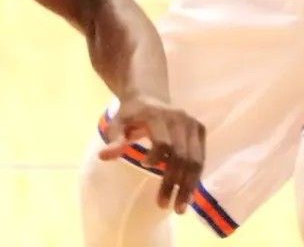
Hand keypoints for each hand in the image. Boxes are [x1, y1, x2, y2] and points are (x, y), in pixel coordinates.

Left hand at [100, 96, 205, 213]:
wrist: (148, 95)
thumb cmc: (130, 114)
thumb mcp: (118, 124)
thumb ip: (114, 140)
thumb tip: (103, 156)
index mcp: (158, 115)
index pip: (163, 142)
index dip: (156, 157)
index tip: (144, 166)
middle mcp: (180, 119)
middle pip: (182, 156)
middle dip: (174, 183)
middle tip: (166, 206)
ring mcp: (193, 124)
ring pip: (196, 161)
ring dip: (188, 186)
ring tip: (180, 208)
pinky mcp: (200, 130)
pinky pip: (200, 158)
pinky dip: (194, 178)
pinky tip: (187, 194)